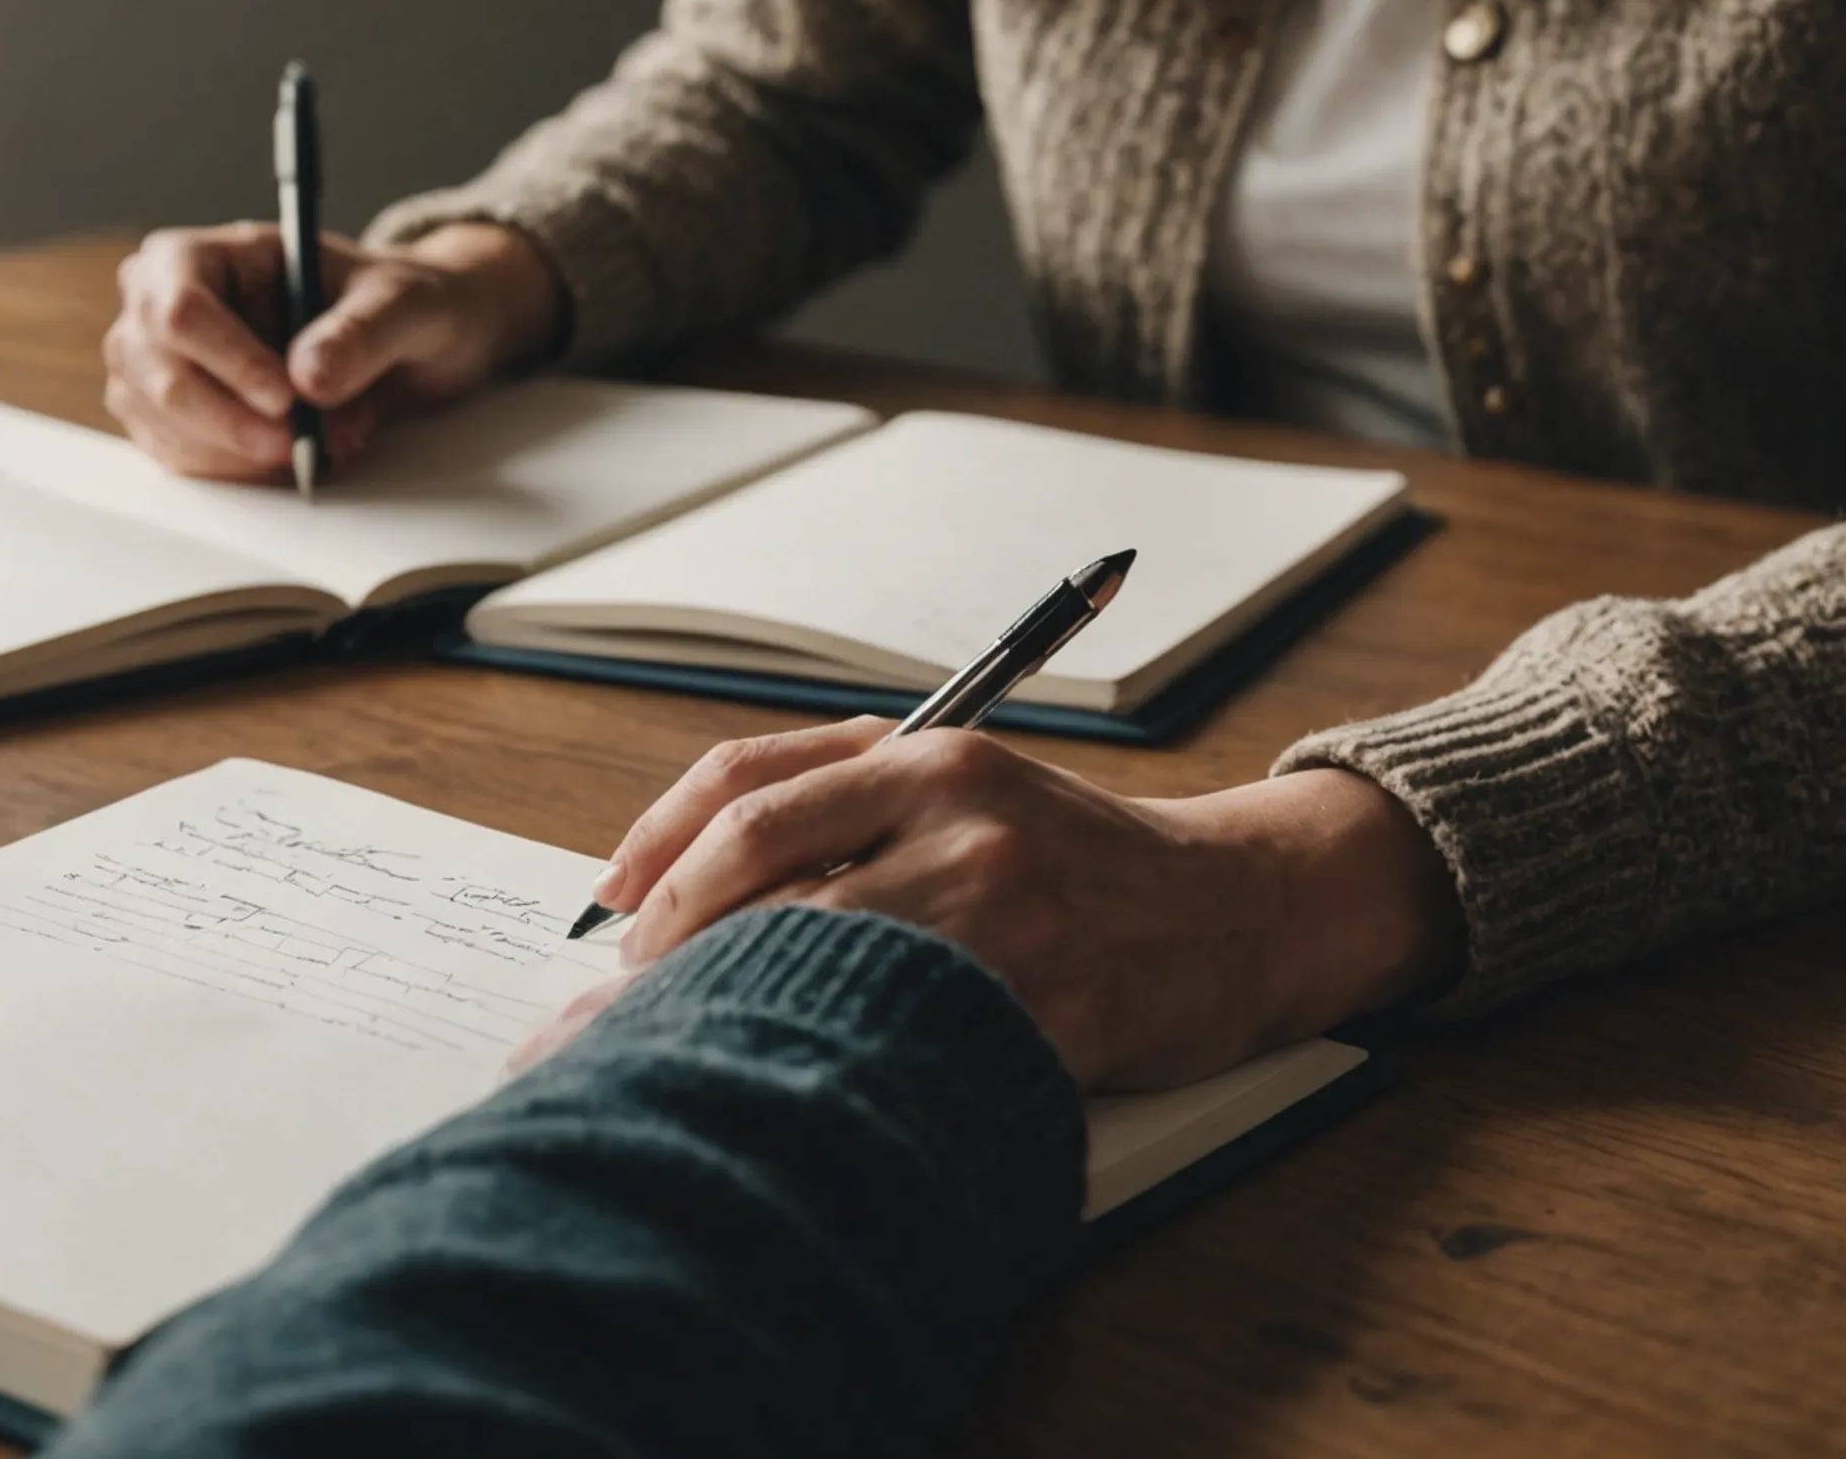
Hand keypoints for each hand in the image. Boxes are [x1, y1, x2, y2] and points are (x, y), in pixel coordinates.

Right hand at [104, 220, 561, 479]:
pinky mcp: (180, 418)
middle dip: (232, 421)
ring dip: (243, 453)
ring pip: (164, 424)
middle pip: (157, 372)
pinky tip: (296, 455)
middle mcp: (171, 305)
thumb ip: (362, 332)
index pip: (179, 304)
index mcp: (215, 253)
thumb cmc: (403, 302)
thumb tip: (308, 378)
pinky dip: (240, 472)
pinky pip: (182, 459)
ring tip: (323, 440)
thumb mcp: (407, 302)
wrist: (415, 343)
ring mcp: (166, 365)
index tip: (286, 399)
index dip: (226, 358)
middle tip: (302, 444)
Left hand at [551, 719, 1459, 1088]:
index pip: (746, 784)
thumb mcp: (967, 792)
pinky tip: (783, 1089)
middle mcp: (958, 816)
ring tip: (671, 1049)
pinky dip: (824, 1063)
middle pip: (756, 867)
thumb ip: (846, 808)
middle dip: (666, 940)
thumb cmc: (1078, 861)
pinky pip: (900, 1037)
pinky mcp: (1042, 1005)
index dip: (655, 849)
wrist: (1238, 914)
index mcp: (929, 757)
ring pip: (810, 954)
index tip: (607, 911)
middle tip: (618, 998)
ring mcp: (1003, 911)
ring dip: (724, 1006)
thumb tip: (677, 880)